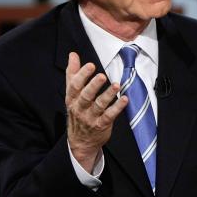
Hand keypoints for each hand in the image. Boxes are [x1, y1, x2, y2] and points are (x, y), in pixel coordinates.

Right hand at [66, 52, 127, 172]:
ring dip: (108, 95)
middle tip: (102, 76)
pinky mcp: (101, 125)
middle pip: (85, 95)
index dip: (82, 75)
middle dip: (93, 85)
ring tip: (116, 85)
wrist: (80, 141)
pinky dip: (117, 107)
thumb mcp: (72, 94)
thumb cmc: (77, 111)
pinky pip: (109, 116)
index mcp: (72, 98)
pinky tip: (125, 99)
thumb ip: (73, 73)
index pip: (74, 86)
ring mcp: (90, 117)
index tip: (90, 65)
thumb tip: (72, 55)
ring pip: (99, 105)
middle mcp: (79, 108)